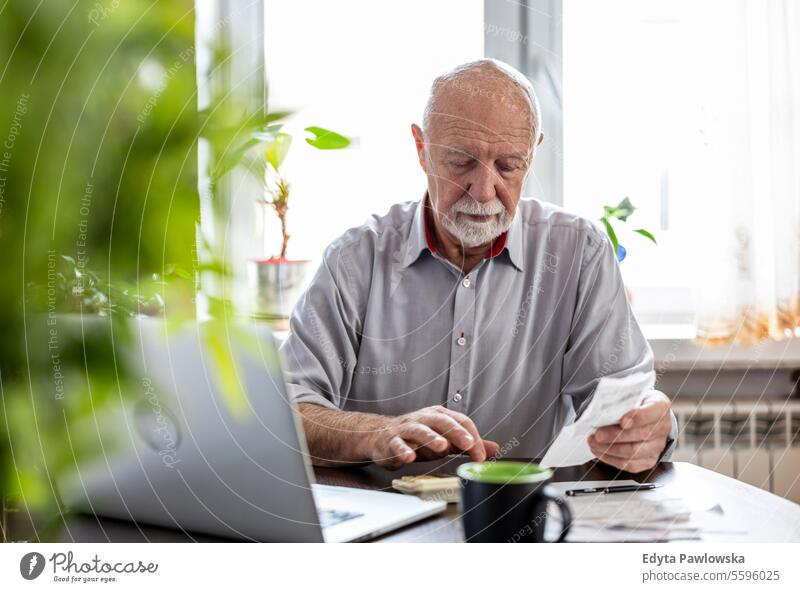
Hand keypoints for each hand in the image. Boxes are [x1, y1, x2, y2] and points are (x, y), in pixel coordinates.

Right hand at [366, 405, 499, 468]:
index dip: (473, 438)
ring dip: (431, 437)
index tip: (481, 456)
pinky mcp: (391, 441)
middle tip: (468, 444)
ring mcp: (406, 429)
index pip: (460, 422)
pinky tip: (410, 457)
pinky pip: (397, 444)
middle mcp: (424, 418)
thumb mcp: (445, 440)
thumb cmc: (416, 439)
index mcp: (439, 416)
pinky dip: (403, 450)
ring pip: (419, 430)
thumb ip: (468, 444)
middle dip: (456, 432)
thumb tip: (494, 448)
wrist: (381, 437)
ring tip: (442, 446)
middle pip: (442, 421)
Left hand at [588, 390, 671, 472]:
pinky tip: (599, 451)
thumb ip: (621, 400)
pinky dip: (611, 459)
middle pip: (641, 435)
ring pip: (634, 452)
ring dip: (609, 449)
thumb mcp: (630, 395)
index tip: (622, 421)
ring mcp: (657, 446)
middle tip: (598, 434)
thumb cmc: (634, 403)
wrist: (643, 414)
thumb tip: (602, 409)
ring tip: (593, 442)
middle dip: (616, 436)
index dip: (637, 417)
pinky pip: (630, 464)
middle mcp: (662, 427)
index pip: (652, 412)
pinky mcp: (649, 460)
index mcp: (660, 407)